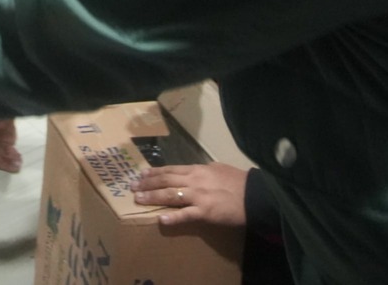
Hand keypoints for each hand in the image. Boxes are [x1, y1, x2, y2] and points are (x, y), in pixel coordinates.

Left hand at [132, 163, 248, 227]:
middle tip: (133, 187)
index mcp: (198, 169)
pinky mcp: (205, 211)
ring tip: (138, 199)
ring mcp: (199, 196)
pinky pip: (186, 214)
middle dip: (148, 184)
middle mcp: (195, 180)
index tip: (141, 174)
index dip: (154, 172)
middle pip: (166, 180)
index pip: (171, 169)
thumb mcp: (218, 169)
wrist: (255, 195)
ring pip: (171, 194)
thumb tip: (192, 171)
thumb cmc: (239, 181)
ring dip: (153, 197)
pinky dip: (173, 217)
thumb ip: (203, 170)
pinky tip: (161, 219)